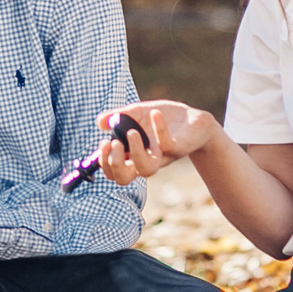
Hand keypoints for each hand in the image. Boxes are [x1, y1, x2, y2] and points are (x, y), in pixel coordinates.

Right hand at [93, 101, 216, 185]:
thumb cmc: (163, 118)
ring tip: (132, 132)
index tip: (104, 142)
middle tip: (114, 143)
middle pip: (124, 179)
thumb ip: (118, 116)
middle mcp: (145, 160)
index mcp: (132, 155)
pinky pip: (167, 145)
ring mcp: (162, 157)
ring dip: (135, 152)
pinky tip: (155, 113)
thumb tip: (99, 122)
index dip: (104, 162)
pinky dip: (158, 127)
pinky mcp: (178, 149)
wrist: (193, 119)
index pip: (113, 171)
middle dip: (114, 164)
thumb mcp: (137, 112)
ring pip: (147, 170)